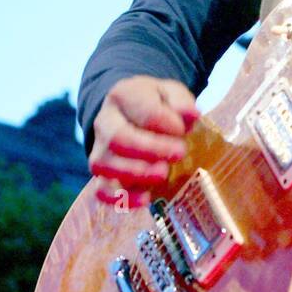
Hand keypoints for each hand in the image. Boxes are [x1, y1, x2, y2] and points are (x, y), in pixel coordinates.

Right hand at [89, 75, 199, 208]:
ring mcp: (100, 149)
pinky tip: (146, 198)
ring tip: (164, 173)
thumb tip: (191, 114)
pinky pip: (101, 190)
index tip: (183, 130)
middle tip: (179, 153)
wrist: (133, 112)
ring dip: (137, 173)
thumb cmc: (157, 104)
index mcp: (122, 95)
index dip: (166, 123)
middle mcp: (104, 122)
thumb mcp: (171, 93)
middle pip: (118, 138)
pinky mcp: (102, 174)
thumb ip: (181, 101)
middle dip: (151, 149)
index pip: (143, 111)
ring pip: (104, 165)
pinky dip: (121, 198)